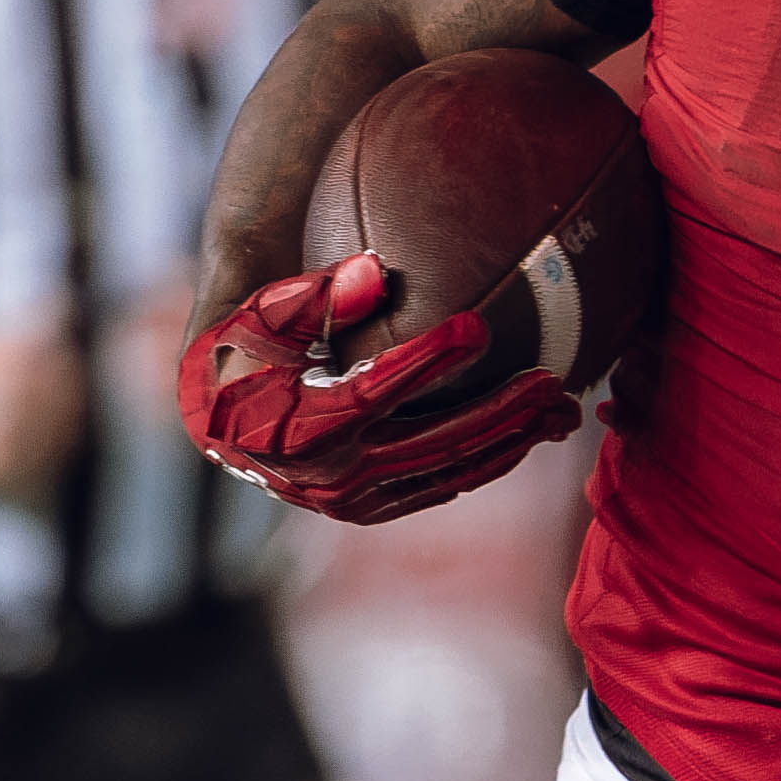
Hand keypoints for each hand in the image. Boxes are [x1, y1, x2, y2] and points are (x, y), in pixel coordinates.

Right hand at [176, 251, 576, 523]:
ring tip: (563, 410)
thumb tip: (373, 271)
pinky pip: (441, 487)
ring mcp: (353, 500)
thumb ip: (314, 295)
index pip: (373, 391)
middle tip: (552, 381)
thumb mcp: (261, 317)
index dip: (427, 360)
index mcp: (298, 425)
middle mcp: (329, 474)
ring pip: (448, 473)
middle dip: (499, 413)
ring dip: (510, 443)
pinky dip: (486, 462)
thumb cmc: (242, 353)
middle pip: (432, 443)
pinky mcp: (370, 509)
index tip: (476, 326)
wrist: (218, 423)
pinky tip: (528, 434)